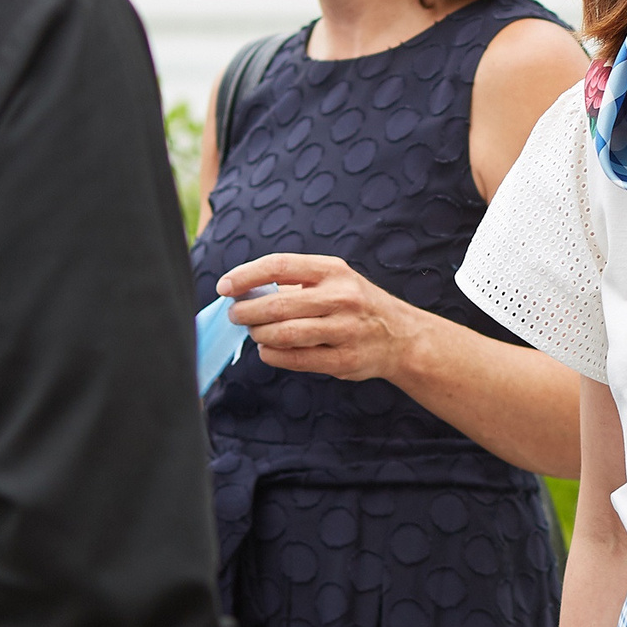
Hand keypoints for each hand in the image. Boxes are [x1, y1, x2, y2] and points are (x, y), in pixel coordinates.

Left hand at [218, 253, 423, 382]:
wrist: (401, 336)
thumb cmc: (358, 304)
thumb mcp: (335, 280)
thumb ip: (296, 284)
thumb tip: (246, 292)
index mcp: (334, 271)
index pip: (280, 265)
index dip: (246, 275)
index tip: (225, 286)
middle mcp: (341, 297)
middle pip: (277, 304)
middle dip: (247, 312)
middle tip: (236, 315)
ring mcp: (344, 330)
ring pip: (284, 334)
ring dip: (259, 335)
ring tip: (255, 332)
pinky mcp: (343, 360)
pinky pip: (296, 360)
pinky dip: (273, 355)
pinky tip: (268, 350)